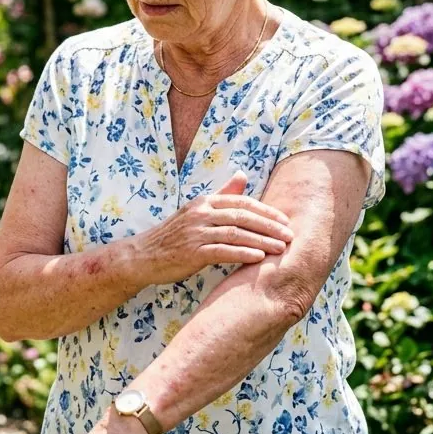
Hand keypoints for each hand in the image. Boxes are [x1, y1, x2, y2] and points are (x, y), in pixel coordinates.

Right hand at [130, 171, 292, 284]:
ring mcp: (196, 233)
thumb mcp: (196, 210)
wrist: (143, 255)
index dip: (265, 211)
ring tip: (281, 248)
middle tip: (289, 235)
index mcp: (204, 202)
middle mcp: (201, 214)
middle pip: (242, 216)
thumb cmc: (174, 234)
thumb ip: (221, 194)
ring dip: (262, 241)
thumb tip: (242, 175)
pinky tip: (258, 258)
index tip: (284, 220)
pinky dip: (242, 254)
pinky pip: (223, 251)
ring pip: (236, 234)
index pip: (241, 202)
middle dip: (269, 226)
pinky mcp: (192, 252)